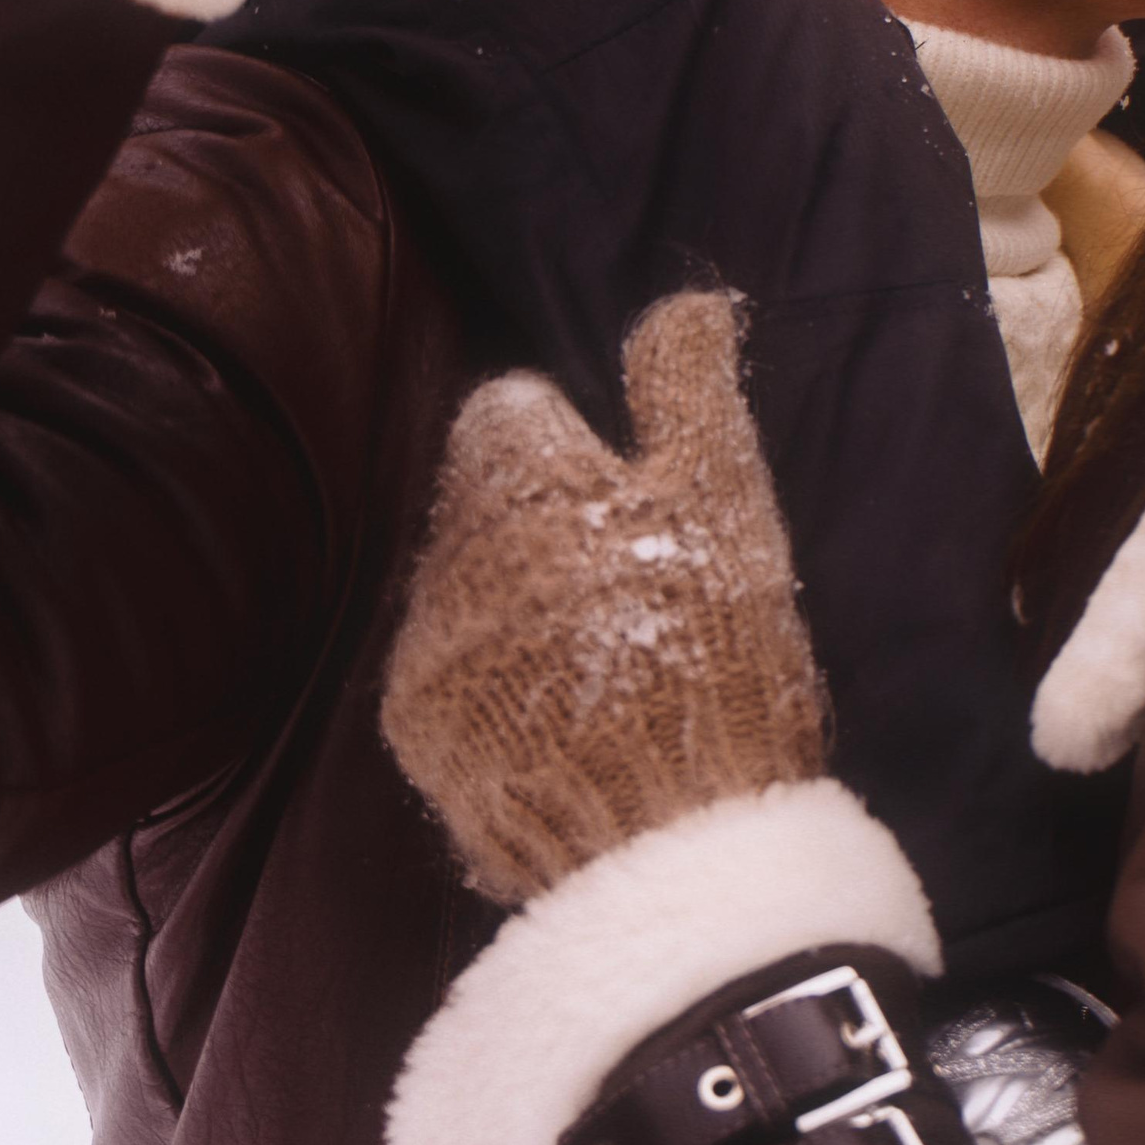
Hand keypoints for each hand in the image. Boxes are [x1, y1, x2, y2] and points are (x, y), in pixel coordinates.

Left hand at [381, 291, 830, 905]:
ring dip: (518, 601)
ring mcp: (425, 658)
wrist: (668, 844)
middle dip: (544, 521)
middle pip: (483, 502)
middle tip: (633, 573)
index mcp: (519, 482)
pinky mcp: (420, 746)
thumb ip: (688, 386)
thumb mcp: (724, 496)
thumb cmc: (713, 648)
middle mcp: (448, 557)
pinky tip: (571, 717)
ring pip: (467, 590)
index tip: (632, 489)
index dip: (574, 440)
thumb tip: (685, 301)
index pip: (508, 408)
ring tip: (606, 654)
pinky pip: (456, 681)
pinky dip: (502, 685)